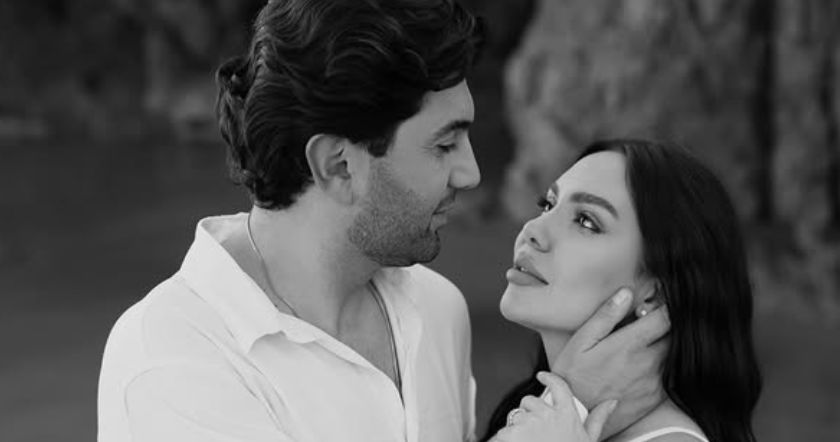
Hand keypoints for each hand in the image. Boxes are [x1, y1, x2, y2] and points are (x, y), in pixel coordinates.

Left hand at [492, 372, 616, 441]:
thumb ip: (598, 419)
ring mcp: (529, 423)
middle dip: (529, 411)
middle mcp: (547, 414)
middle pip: (530, 400)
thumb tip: (612, 402)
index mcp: (566, 414)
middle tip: (534, 430)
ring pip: (516, 415)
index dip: (549, 378)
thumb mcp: (588, 440)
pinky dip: (505, 438)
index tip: (542, 376)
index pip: (559, 387)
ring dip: (517, 426)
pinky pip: (503, 430)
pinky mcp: (512, 432)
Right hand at [551, 287, 669, 437]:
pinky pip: (670, 375)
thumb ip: (606, 316)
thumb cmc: (574, 375)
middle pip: (675, 335)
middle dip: (666, 325)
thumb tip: (626, 293)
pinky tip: (643, 365)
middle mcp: (648, 362)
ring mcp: (655, 381)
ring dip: (664, 345)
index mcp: (630, 345)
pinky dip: (663, 365)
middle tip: (649, 323)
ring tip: (643, 345)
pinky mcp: (656, 397)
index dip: (664, 306)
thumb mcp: (582, 341)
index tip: (656, 303)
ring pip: (673, 355)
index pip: (665, 318)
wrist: (576, 413)